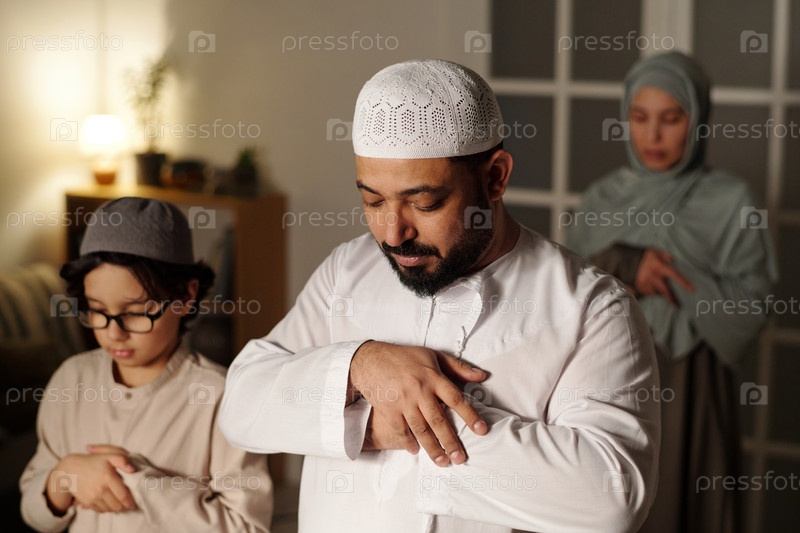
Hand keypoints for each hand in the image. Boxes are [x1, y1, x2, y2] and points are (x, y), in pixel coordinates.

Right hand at [46, 445, 136, 513]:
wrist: (70, 470)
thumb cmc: (92, 461)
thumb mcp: (108, 456)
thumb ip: (121, 460)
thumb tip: (132, 469)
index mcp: (108, 477)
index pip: (123, 495)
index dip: (130, 501)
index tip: (134, 503)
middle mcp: (100, 489)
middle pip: (117, 505)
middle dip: (124, 506)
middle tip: (128, 504)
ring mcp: (93, 497)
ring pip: (110, 509)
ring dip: (116, 508)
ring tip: (119, 503)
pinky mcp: (87, 502)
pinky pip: (100, 510)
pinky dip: (106, 509)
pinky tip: (109, 503)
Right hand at [349, 341, 487, 466]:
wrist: (371, 360)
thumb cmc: (405, 358)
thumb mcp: (433, 356)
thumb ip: (458, 367)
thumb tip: (482, 376)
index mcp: (433, 377)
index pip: (455, 398)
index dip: (470, 415)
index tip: (481, 430)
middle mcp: (419, 390)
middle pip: (438, 420)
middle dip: (450, 441)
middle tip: (460, 458)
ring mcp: (403, 401)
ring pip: (420, 429)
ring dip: (432, 448)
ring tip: (442, 462)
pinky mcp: (389, 409)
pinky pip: (400, 430)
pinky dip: (408, 442)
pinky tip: (415, 451)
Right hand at [635, 249, 693, 304]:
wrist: (623, 258)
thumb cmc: (642, 256)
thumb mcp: (654, 251)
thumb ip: (665, 255)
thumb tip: (673, 260)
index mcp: (659, 266)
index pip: (674, 274)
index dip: (683, 282)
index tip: (692, 289)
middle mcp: (652, 275)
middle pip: (665, 290)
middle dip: (671, 298)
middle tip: (677, 305)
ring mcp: (644, 282)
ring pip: (656, 292)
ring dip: (658, 291)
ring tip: (655, 285)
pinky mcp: (638, 287)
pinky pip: (647, 292)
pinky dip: (650, 290)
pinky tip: (648, 284)